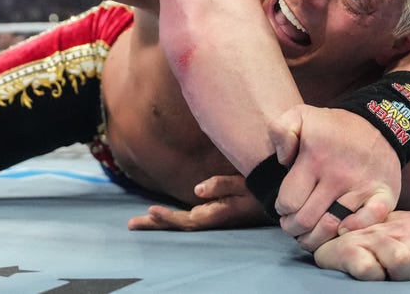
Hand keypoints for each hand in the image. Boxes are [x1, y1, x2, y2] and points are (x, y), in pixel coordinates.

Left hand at [127, 175, 270, 230]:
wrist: (278, 196)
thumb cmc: (262, 188)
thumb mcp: (245, 183)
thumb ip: (221, 185)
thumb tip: (196, 190)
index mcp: (219, 213)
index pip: (188, 219)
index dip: (169, 217)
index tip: (151, 211)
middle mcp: (212, 218)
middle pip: (179, 224)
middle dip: (155, 224)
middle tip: (131, 225)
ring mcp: (212, 216)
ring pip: (182, 222)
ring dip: (160, 222)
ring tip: (138, 222)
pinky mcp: (213, 211)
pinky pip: (188, 218)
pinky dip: (171, 218)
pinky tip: (160, 216)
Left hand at [269, 105, 400, 246]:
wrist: (379, 123)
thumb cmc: (334, 126)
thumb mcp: (300, 115)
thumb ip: (280, 131)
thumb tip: (282, 161)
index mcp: (315, 158)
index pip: (289, 201)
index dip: (282, 209)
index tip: (285, 207)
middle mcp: (338, 175)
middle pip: (307, 220)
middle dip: (294, 228)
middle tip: (293, 225)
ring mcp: (362, 186)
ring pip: (332, 227)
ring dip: (317, 237)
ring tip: (310, 235)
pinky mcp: (384, 195)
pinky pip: (369, 221)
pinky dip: (354, 230)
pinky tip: (342, 229)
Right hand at [313, 210, 409, 280]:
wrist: (333, 241)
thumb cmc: (381, 251)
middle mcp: (399, 225)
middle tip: (402, 275)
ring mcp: (373, 236)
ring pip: (401, 260)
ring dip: (395, 276)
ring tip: (385, 273)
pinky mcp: (349, 249)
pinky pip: (370, 270)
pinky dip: (372, 277)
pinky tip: (367, 272)